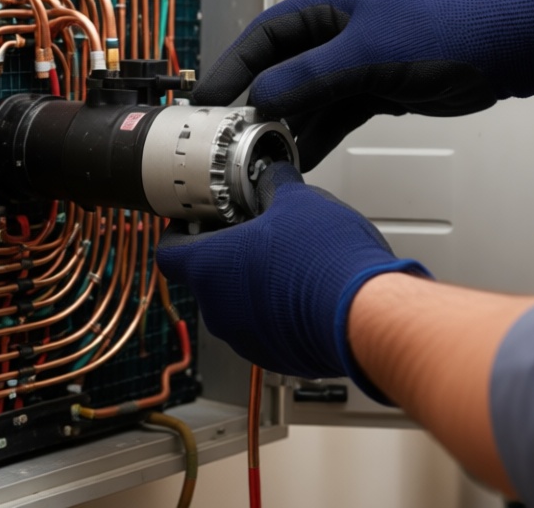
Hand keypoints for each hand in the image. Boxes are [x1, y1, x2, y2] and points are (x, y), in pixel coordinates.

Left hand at [156, 162, 428, 398]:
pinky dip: (278, 311)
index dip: (178, 233)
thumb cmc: (324, 261)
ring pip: (238, 305)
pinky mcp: (274, 356)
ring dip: (255, 284)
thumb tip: (272, 177)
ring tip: (290, 262)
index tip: (195, 221)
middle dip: (229, 255)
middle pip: (207, 278)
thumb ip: (274, 186)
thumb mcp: (297, 201)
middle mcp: (217, 309)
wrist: (365, 314)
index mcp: (209, 267)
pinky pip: (265, 328)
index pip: (168, 252)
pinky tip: (307, 290)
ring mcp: (244, 338)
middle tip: (257, 234)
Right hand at [192, 0, 533, 168]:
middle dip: (257, 101)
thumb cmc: (448, 32)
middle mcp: (339, 29)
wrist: (506, 50)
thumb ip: (310, 78)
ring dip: (288, 124)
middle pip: (282, 67)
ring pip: (307, 95)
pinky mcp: (377, 86)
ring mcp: (358, 59)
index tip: (207, 98)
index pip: (264, 35)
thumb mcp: (367, 55)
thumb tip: (262, 99)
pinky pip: (334, 113)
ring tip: (263, 154)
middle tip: (229, 133)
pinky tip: (300, 158)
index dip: (232, 67)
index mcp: (330, 3)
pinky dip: (318, 134)